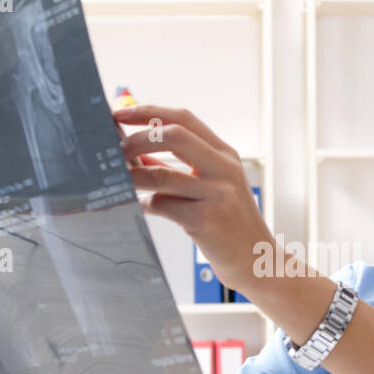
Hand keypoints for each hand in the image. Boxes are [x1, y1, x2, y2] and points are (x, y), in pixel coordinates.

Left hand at [113, 104, 269, 293]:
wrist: (258, 261)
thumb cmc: (231, 225)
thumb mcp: (213, 188)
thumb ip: (180, 169)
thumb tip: (137, 154)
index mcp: (225, 155)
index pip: (184, 119)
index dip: (148, 112)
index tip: (120, 112)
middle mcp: (224, 169)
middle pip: (173, 135)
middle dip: (136, 139)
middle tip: (114, 151)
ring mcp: (216, 194)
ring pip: (161, 174)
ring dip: (132, 176)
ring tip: (117, 180)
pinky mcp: (205, 221)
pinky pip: (161, 205)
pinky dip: (143, 203)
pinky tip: (138, 206)